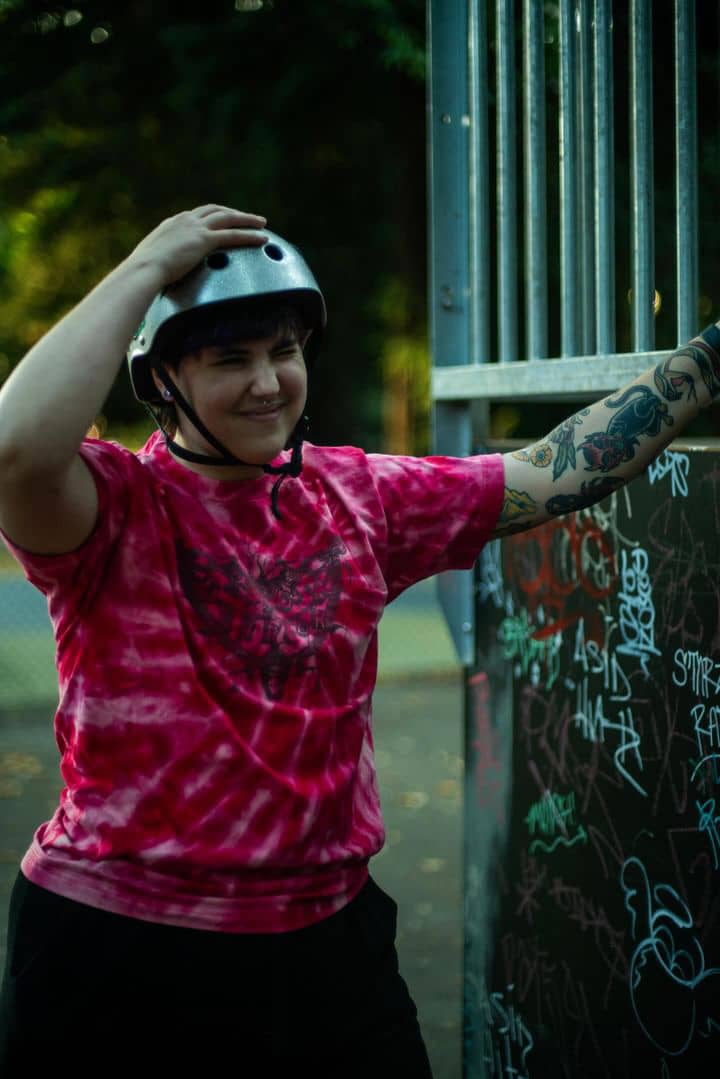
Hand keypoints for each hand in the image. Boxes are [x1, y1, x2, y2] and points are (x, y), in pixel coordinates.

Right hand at [127, 204, 267, 286]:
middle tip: (248, 217)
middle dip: (233, 213)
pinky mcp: (204, 240)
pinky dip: (249, 236)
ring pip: (228, 218)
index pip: (197, 215)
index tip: (223, 220)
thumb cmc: (143, 272)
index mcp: (172, 223)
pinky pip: (233, 235)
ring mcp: (195, 228)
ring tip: (262, 224)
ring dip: (247, 220)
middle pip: (215, 210)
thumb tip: (159, 275)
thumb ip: (162, 262)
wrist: (143, 269)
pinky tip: (262, 239)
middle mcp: (185, 220)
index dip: (213, 216)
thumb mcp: (152, 262)